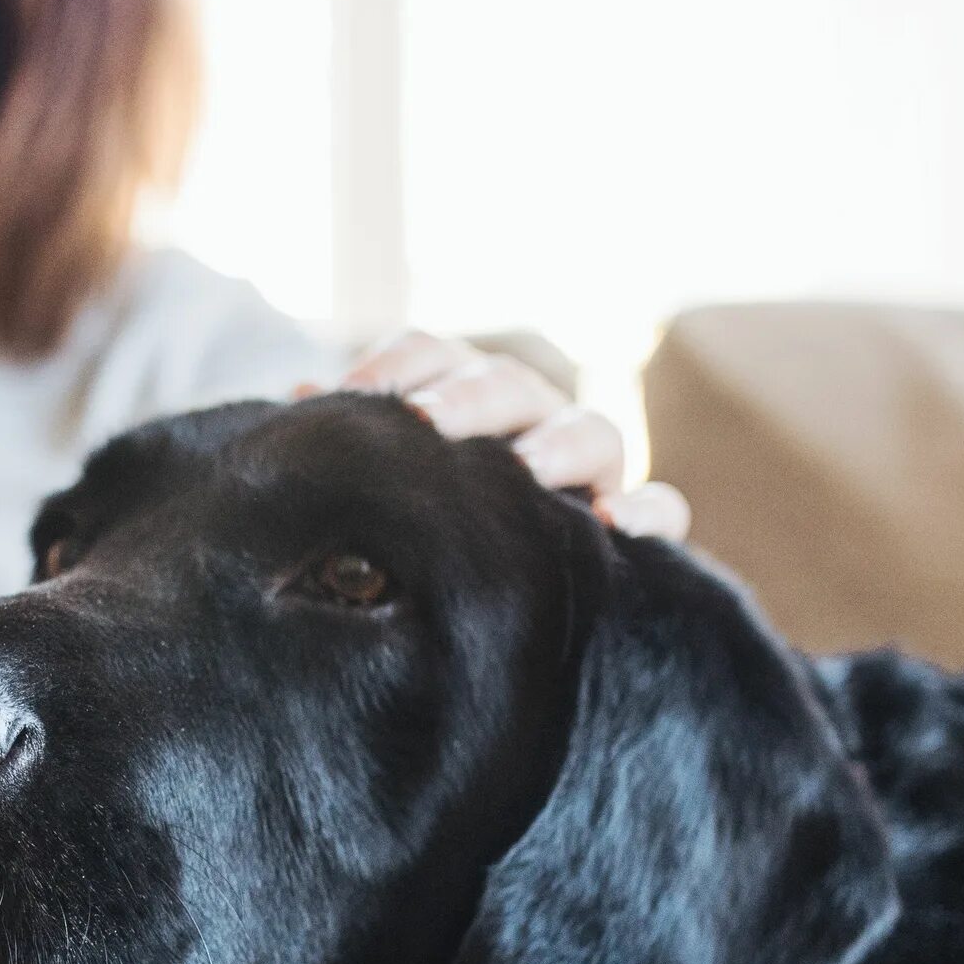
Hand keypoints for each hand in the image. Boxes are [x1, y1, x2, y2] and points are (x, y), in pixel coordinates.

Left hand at [334, 330, 691, 541]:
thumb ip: (354, 444)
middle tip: (427, 426)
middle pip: (508, 384)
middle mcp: (528, 416)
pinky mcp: (630, 520)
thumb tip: (300, 403)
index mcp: (459, 395)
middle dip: (468, 399)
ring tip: (528, 469)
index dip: (395, 365)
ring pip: (593, 432)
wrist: (487, 609)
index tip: (350, 396)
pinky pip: (663, 508)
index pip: (432, 354)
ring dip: (560, 445)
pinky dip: (648, 512)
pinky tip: (615, 525)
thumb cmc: (417, 531)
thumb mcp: (381, 487)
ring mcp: (588, 465)